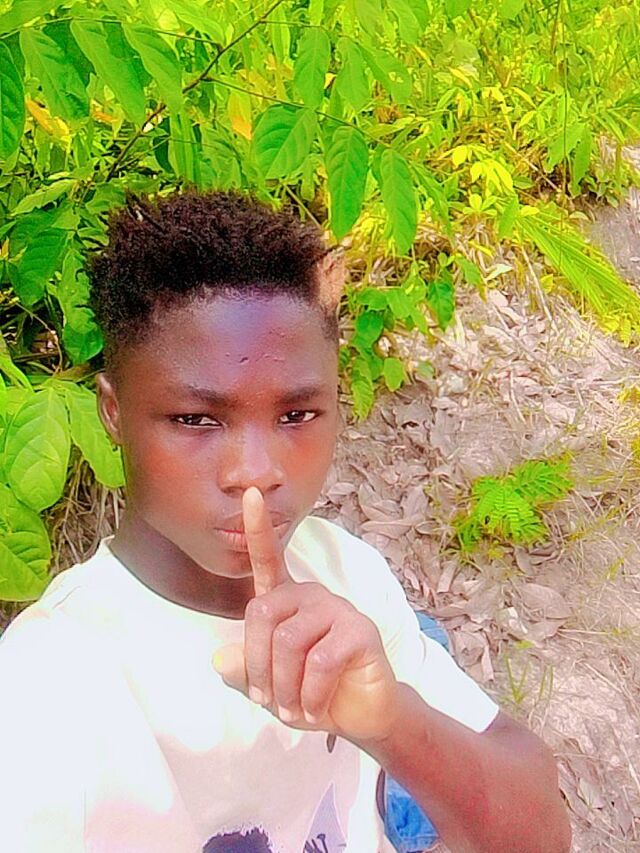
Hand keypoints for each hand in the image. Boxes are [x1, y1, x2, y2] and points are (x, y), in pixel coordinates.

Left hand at [212, 487, 399, 741]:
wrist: (359, 717)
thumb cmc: (309, 693)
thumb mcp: (267, 687)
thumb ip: (243, 669)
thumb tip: (220, 657)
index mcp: (286, 600)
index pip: (268, 558)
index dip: (257, 528)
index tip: (249, 493)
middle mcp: (310, 596)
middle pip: (263, 615)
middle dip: (258, 666)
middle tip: (268, 701)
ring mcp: (337, 609)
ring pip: (288, 642)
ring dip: (284, 689)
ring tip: (294, 710)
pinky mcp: (360, 630)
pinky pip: (321, 661)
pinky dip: (311, 695)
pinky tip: (316, 708)